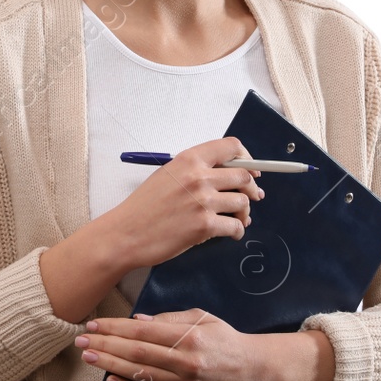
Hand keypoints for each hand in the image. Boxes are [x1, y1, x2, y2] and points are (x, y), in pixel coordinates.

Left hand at [73, 308, 266, 380]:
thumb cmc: (226, 339)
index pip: (142, 332)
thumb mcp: (202, 318)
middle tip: (81, 341)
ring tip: (89, 358)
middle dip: (104, 346)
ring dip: (110, 366)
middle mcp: (186, 363)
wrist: (254, 371)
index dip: (114, 328)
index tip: (93, 324)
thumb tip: (136, 322)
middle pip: (135, 354)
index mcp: (189, 337)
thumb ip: (169, 318)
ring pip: (140, 375)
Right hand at [97, 136, 264, 272]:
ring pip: (243, 202)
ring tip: (238, 219)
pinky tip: (231, 232)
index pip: (231, 147)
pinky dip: (237, 231)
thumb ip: (195, 170)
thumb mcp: (168, 174)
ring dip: (244, 213)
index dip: (247, 158)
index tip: (251, 169)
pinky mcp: (204, 225)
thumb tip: (227, 174)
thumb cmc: (144, 207)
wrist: (126, 233)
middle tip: (253, 197)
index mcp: (189, 159)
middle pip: (244, 176)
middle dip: (252, 188)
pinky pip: (236, 226)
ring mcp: (203, 201)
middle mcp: (199, 177)